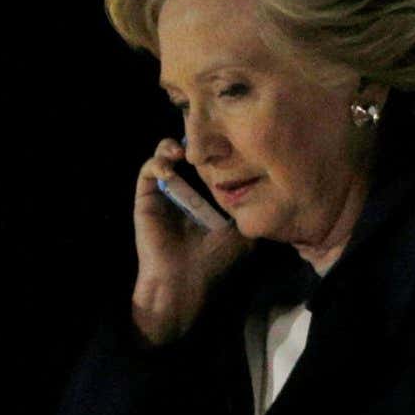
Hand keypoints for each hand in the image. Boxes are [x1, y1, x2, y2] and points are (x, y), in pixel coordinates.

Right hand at [132, 136, 251, 346]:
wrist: (184, 280)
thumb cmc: (214, 261)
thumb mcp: (242, 235)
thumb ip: (250, 214)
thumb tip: (269, 195)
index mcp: (207, 202)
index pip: (209, 167)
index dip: (215, 152)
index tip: (224, 141)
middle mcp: (185, 196)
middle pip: (185, 157)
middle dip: (192, 141)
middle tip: (201, 134)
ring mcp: (164, 196)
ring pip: (163, 158)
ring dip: (169, 147)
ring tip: (182, 150)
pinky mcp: (146, 199)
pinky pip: (147, 172)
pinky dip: (156, 162)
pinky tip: (169, 167)